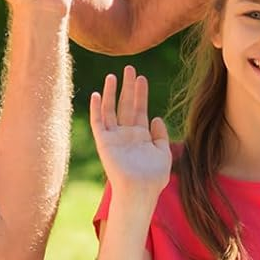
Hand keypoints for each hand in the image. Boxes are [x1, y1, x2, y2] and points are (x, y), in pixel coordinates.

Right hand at [89, 66, 171, 215]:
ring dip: (111, 93)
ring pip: (111, 110)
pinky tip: (97, 94)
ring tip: (113, 75)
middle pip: (125, 105)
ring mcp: (114, 138)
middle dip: (128, 87)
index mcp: (141, 136)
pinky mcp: (104, 143)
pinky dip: (97, 109)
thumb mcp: (163, 153)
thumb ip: (161, 135)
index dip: (140, 94)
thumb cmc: (154, 177)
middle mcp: (126, 134)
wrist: (140, 191)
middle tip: (129, 68)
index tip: (141, 78)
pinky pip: (98, 123)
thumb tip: (157, 118)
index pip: (139, 109)